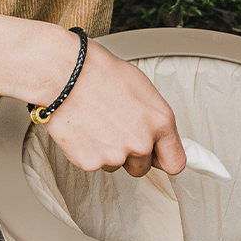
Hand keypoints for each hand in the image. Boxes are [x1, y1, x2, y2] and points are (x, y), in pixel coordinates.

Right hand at [42, 39, 185, 177]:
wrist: (65, 73)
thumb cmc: (100, 73)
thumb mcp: (141, 88)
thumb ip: (153, 118)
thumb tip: (157, 132)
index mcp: (160, 122)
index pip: (175, 161)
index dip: (165, 159)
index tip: (162, 160)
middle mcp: (141, 142)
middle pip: (143, 167)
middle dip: (132, 155)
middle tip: (118, 131)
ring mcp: (116, 155)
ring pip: (116, 165)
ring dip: (108, 150)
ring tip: (98, 122)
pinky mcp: (90, 162)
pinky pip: (94, 163)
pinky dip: (88, 151)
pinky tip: (86, 129)